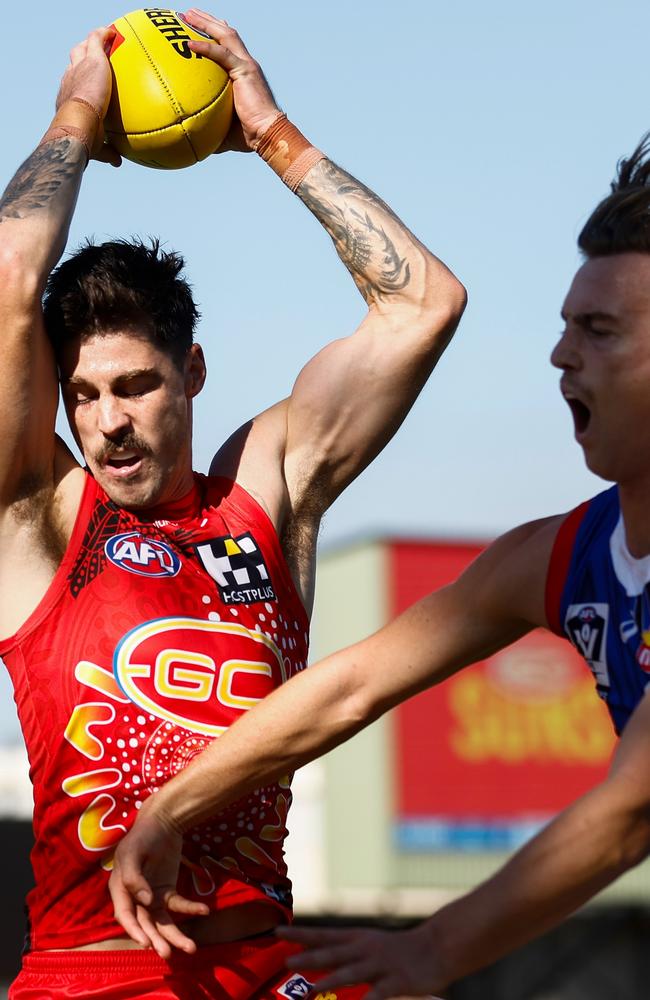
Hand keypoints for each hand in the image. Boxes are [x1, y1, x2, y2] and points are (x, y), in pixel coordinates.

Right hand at [56, 27, 120, 166]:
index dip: (78, 81)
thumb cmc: (84, 138)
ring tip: (103, 40)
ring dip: (91, 43)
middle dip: (81, 58)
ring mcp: (79, 67)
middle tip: (93, 57)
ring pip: (81, 48)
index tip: (85, 81)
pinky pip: (96, 39)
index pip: (72, 84)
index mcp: (68, 97)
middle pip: (73, 62)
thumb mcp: (98, 147)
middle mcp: (69, 79)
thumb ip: (108, 152)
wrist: (77, 124)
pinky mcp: (92, 59)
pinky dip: (103, 34)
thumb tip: (118, 162)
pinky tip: (113, 32)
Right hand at [109, 800, 208, 958]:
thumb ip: (132, 877)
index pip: (125, 915)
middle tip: (169, 954)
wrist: (163, 820)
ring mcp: (152, 896)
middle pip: (146, 924)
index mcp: (120, 888)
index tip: (147, 943)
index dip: (134, 930)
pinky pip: (178, 904)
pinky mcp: (167, 891)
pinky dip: (191, 908)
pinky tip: (204, 909)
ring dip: (175, 935)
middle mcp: (135, 897)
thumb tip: (144, 900)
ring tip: (190, 948)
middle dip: (157, 940)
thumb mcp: (132, 852)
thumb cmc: (143, 835)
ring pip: (162, 921)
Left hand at [181, 9, 280, 150]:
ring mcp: (247, 65)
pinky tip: (189, 42)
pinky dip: (206, 46)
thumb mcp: (224, 128)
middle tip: (188, 14)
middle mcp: (246, 64)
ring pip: (225, 35)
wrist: (267, 134)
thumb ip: (209, 126)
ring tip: (188, 14)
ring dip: (206, 23)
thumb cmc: (248, 136)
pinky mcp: (245, 70)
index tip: (195, 29)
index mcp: (243, 73)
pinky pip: (222, 53)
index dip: (213, 35)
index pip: (228, 47)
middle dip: (207, 21)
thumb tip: (192, 137)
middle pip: (226, 33)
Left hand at [278, 923, 447, 999]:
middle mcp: (365, 948)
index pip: (323, 934)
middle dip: (308, 957)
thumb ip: (346, 953)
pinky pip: (377, 994)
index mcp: (357, 938)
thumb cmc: (399, 950)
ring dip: (328, 981)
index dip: (300, 934)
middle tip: (286, 960)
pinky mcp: (396, 980)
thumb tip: (320, 959)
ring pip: (350, 972)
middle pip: (332, 952)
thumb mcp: (370, 946)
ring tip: (309, 991)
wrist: (436, 947)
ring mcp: (380, 964)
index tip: (277, 932)